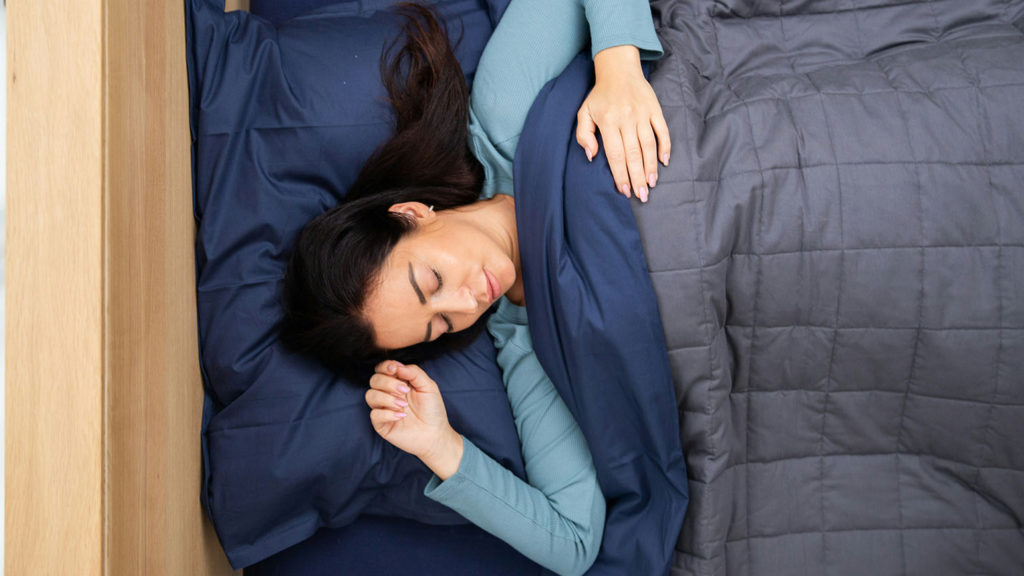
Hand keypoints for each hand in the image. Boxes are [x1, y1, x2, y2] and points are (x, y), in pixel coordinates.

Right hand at [365, 361, 463, 478]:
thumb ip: (413, 372)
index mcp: (398, 382)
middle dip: (388, 383)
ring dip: (387, 398)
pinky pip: (374, 414)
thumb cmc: (432, 409)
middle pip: (374, 380)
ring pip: (370, 395)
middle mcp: (387, 393)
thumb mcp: (428, 385)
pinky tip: (401, 416)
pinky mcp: (381, 424)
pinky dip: (387, 413)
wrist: (435, 434)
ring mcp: (383, 408)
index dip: (385, 366)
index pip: (382, 369)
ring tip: (403, 405)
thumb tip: (397, 365)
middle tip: (405, 391)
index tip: (394, 370)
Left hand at [576, 45, 670, 202]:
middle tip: (642, 195)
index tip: (624, 191)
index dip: (620, 175)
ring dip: (651, 166)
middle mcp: (626, 119)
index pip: (615, 155)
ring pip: (648, 145)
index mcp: (608, 122)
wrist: (619, 69)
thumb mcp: (584, 112)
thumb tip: (592, 156)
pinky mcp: (655, 109)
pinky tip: (665, 161)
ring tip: (652, 183)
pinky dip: (665, 146)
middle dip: (637, 177)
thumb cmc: (600, 95)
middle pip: (633, 154)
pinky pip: (662, 130)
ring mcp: (642, 114)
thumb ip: (584, 135)